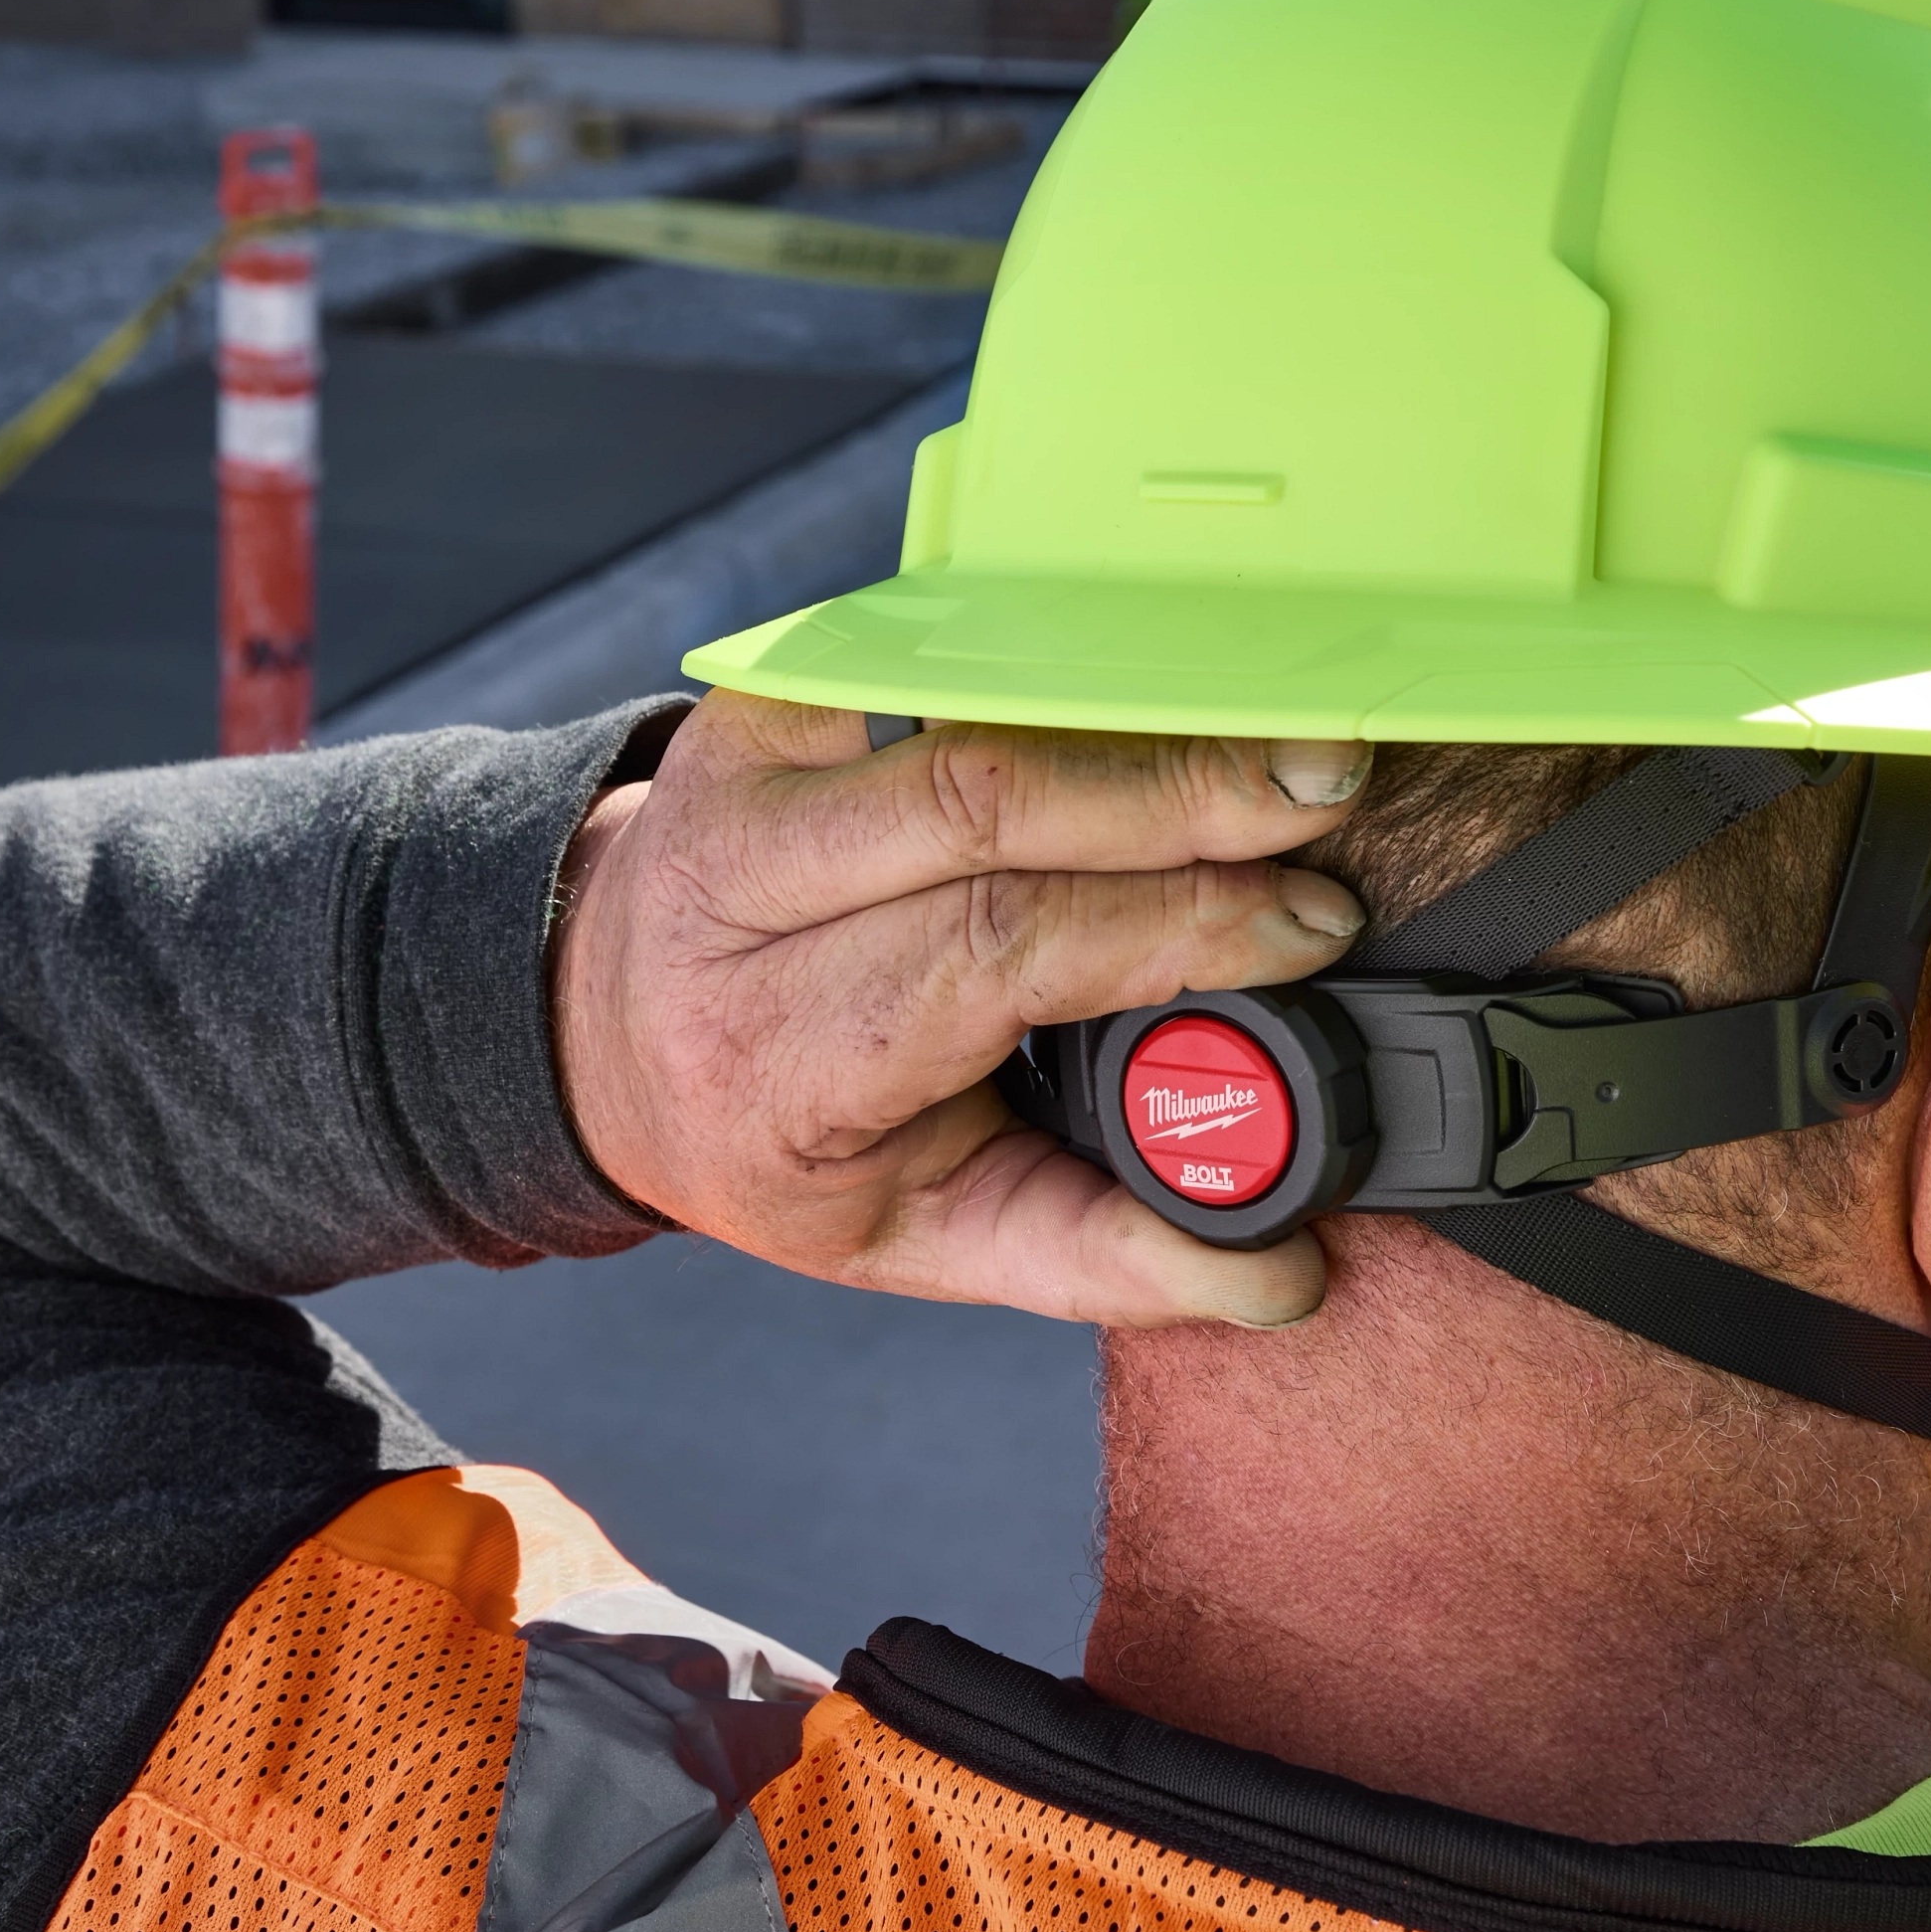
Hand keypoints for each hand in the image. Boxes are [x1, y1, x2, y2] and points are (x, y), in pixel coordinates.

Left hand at [551, 692, 1369, 1325]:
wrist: (608, 1031)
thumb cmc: (786, 1138)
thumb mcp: (921, 1237)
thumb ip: (1100, 1256)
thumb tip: (1279, 1276)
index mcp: (775, 1056)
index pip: (988, 955)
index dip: (1163, 927)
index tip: (1305, 927)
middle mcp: (735, 897)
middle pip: (984, 807)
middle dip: (1177, 794)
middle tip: (1322, 795)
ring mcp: (742, 772)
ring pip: (964, 716)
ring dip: (1136, 717)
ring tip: (1277, 737)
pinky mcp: (770, 697)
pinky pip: (929, 655)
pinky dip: (1055, 661)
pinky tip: (1169, 676)